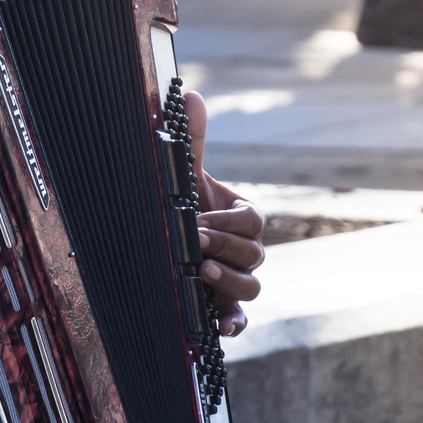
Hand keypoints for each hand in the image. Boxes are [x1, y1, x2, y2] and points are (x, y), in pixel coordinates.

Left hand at [184, 91, 263, 336]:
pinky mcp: (226, 307)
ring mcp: (239, 280)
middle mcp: (248, 251)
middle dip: (224, 247)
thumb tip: (191, 95)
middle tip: (194, 242)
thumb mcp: (187, 175)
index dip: (228, 221)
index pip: (252, 220)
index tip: (198, 217)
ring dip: (228, 281)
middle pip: (253, 254)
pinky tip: (220, 327)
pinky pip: (241, 321)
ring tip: (201, 271)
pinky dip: (234, 325)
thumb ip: (193, 141)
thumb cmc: (185, 204)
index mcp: (244, 218)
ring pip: (250, 287)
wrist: (169, 239)